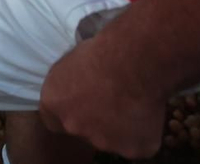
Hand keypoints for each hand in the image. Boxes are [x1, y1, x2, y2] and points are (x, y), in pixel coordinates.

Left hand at [39, 36, 166, 158]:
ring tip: (131, 100)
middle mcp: (73, 126)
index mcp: (53, 104)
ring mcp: (103, 142)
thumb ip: (68, 85)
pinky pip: (138, 142)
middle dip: (94, 119)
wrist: (133, 60)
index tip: (83, 102)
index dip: (70, 112)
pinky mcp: (132, 149)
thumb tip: (76, 87)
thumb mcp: (71, 62)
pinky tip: (146, 109)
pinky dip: (143, 131)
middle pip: (82, 129)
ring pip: (111, 138)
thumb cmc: (101, 50)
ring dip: (119, 125)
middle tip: (111, 99)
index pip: (54, 120)